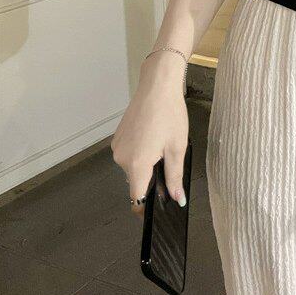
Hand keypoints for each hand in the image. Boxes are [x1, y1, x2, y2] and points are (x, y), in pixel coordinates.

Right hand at [111, 52, 189, 215]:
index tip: (157, 209)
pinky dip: (142, 151)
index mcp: (136, 163)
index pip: (137, 198)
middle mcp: (121, 157)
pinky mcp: (118, 137)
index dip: (147, 207)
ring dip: (147, 162)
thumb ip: (174, 177)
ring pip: (133, 166)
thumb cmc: (169, 113)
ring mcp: (118, 147)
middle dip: (152, 178)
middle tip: (170, 160)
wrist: (158, 85)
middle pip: (136, 180)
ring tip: (163, 142)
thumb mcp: (178, 147)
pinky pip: (130, 153)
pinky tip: (154, 135)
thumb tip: (176, 198)